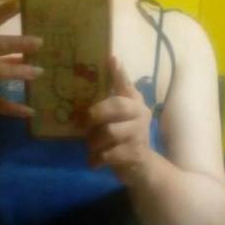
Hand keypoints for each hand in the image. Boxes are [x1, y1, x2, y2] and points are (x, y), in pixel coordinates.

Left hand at [85, 56, 152, 183]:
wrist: (141, 166)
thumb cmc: (124, 136)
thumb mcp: (119, 116)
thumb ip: (112, 96)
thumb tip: (108, 62)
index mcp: (134, 101)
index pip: (126, 84)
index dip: (118, 73)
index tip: (111, 58)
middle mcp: (140, 114)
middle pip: (117, 106)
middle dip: (96, 114)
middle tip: (84, 123)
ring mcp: (139, 134)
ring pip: (110, 132)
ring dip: (93, 140)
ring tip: (90, 145)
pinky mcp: (135, 154)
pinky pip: (108, 154)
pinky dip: (96, 159)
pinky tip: (93, 162)